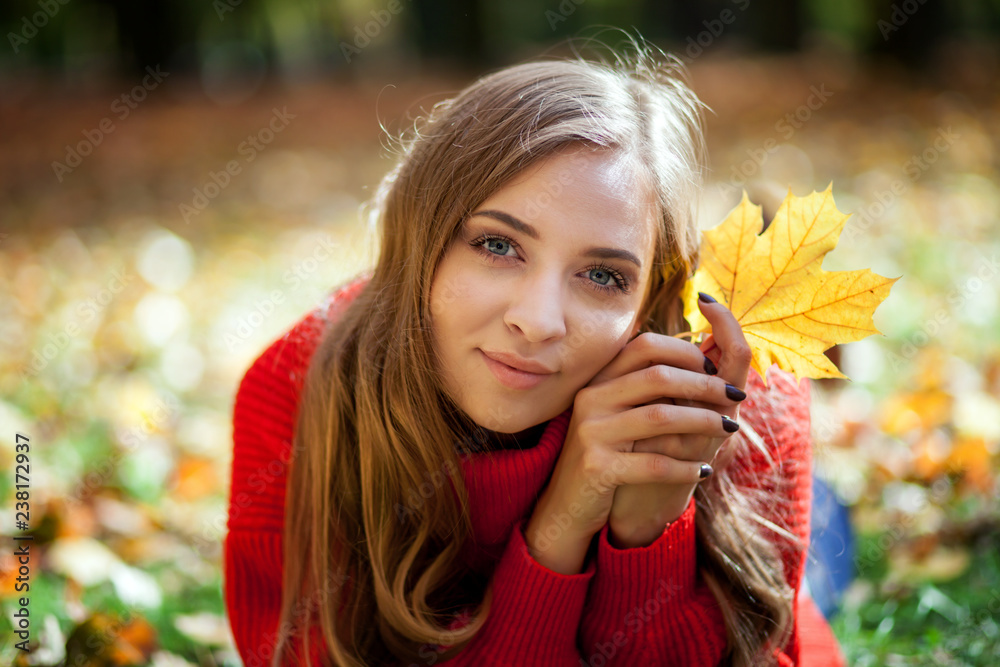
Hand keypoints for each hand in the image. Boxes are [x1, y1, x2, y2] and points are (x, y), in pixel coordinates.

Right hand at [523, 295, 745, 570]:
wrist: (566, 504)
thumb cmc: (605, 454)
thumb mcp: (616, 413)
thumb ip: (644, 386)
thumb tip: (702, 357)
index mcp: (598, 380)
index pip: (644, 345)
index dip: (685, 350)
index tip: (714, 366)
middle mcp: (591, 399)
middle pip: (657, 377)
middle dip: (704, 384)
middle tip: (734, 395)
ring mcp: (591, 432)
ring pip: (660, 417)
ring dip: (703, 421)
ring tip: (729, 427)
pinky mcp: (597, 468)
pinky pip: (654, 463)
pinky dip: (685, 467)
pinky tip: (703, 470)